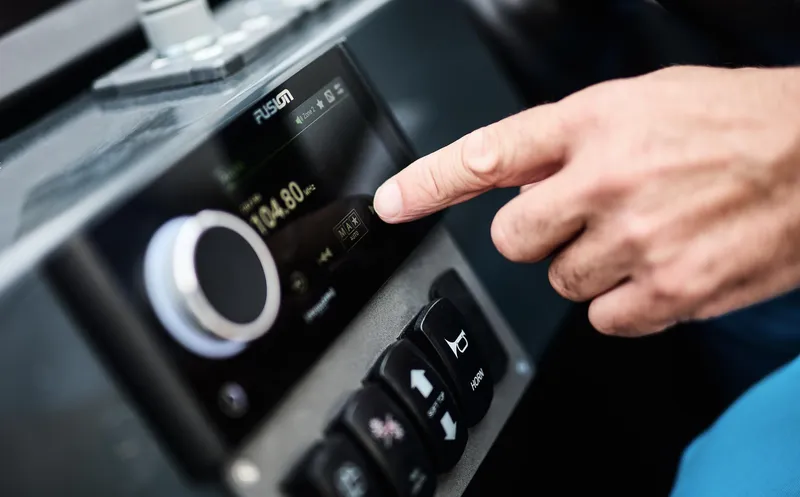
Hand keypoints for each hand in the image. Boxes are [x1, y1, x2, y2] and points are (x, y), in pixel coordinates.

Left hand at [373, 66, 799, 335]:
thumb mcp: (641, 102)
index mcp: (594, 122)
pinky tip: (657, 269)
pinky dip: (623, 302)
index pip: (487, 154)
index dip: (429, 182)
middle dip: (536, 234)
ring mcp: (636, 241)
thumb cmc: (736, 121)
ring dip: (589, 265)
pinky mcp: (670, 292)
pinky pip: (605, 318)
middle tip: (580, 217)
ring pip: (561, 282)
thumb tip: (514, 179)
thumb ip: (568, 140)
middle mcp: (606, 180)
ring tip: (640, 235)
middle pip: (512, 239)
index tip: (391, 204)